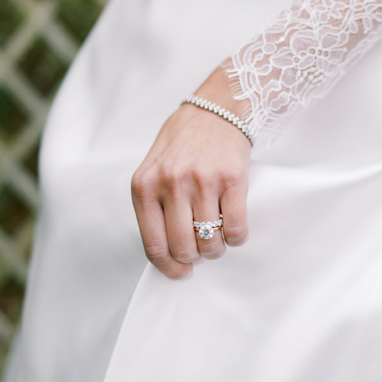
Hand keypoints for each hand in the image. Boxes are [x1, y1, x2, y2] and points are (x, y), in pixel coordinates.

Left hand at [131, 65, 251, 279]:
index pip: (154, 244)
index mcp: (145, 185)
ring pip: (210, 242)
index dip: (168, 267)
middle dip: (193, 257)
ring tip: (216, 239)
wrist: (216, 109)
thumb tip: (167, 252)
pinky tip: (233, 230)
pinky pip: (236, 228)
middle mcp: (172, 184)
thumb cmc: (183, 142)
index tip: (179, 273)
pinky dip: (236, 238)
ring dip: (215, 249)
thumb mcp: (154, 168)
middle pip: (183, 247)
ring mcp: (203, 181)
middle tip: (200, 251)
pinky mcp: (233, 180)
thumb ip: (154, 205)